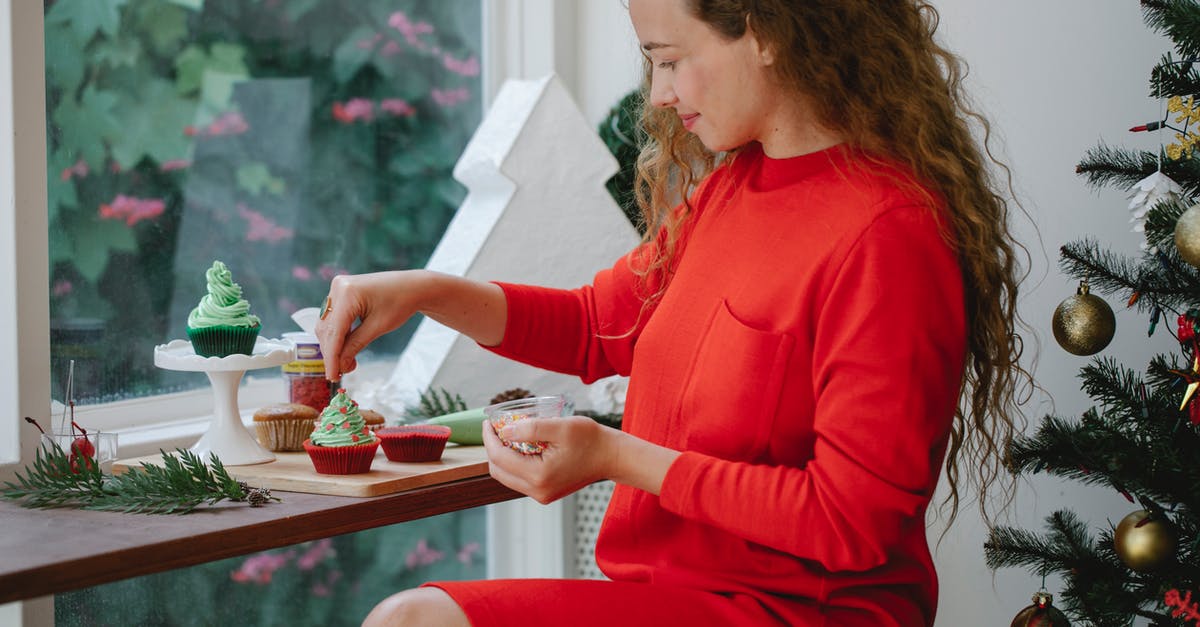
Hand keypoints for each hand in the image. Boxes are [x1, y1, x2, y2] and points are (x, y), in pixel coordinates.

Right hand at [314, 271, 423, 379]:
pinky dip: (338, 334)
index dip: (331, 358)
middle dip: (332, 353)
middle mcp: (338, 288)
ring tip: (347, 363)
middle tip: (342, 372)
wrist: (411, 286)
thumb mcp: (378, 327)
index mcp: (348, 294)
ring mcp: (337, 288)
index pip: (334, 332)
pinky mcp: (340, 292)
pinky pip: (333, 318)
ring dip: (334, 345)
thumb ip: (356, 345)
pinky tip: (346, 348)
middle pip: (327, 329)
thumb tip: (340, 365)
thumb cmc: (400, 303)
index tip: (332, 376)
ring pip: (327, 325)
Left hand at [482, 416, 620, 503]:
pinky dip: (513, 463)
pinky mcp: (545, 494)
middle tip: (494, 428)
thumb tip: (504, 431)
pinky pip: (519, 480)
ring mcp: (541, 495)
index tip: (488, 422)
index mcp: (539, 476)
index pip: (499, 458)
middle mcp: (537, 491)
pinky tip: (518, 447)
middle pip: (498, 471)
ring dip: (501, 457)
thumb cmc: (590, 439)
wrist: (611, 457)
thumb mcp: (559, 426)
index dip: (489, 439)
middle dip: (492, 448)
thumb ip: (530, 428)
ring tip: (505, 435)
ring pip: (507, 477)